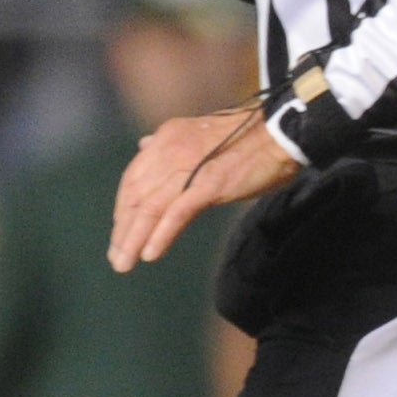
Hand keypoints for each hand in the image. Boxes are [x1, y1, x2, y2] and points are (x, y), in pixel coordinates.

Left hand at [110, 107, 298, 269]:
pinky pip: (177, 213)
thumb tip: (143, 147)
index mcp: (165, 139)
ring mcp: (188, 167)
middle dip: (123, 230)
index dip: (122, 208)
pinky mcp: (208, 184)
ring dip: (134, 239)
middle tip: (118, 258)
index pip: (132, 177)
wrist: (279, 133)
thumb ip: (169, 146)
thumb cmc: (246, 139)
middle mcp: (169, 151)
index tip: (120, 232)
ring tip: (126, 263)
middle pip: (135, 196)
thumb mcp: (197, 135)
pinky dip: (161, 234)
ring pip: (150, 208)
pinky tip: (150, 254)